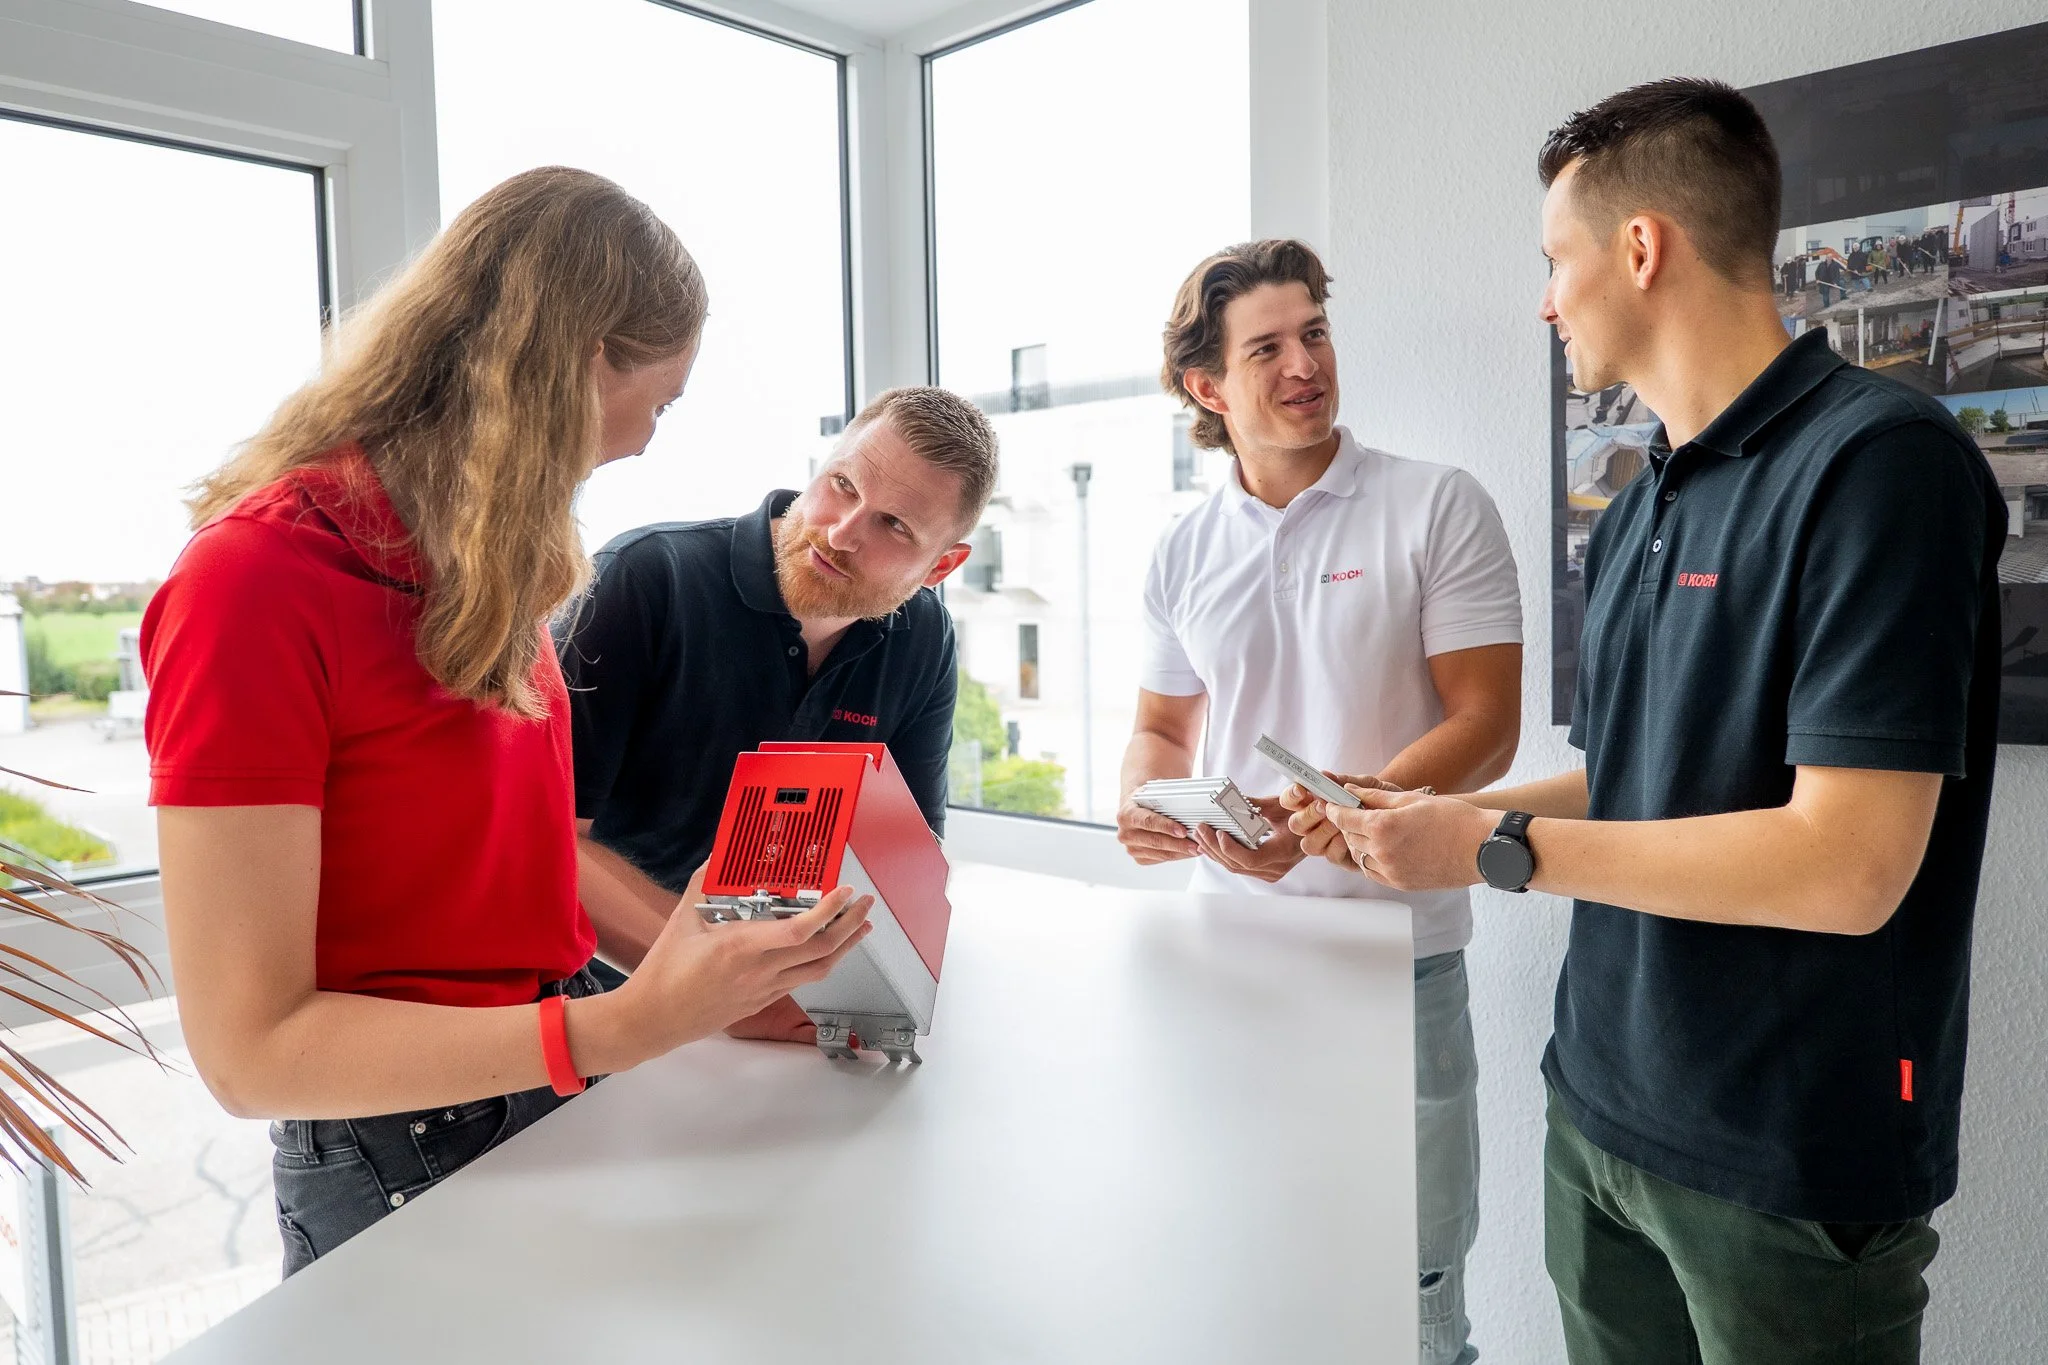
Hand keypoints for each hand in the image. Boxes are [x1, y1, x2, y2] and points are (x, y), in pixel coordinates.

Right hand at [607, 864, 872, 1062]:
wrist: (655, 1019)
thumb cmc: (665, 973)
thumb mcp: (682, 920)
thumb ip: (704, 884)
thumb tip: (720, 857)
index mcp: (740, 948)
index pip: (798, 932)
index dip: (829, 912)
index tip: (845, 892)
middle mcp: (759, 972)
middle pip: (822, 951)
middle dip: (850, 925)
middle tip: (864, 903)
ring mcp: (765, 990)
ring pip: (819, 969)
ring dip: (845, 946)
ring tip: (861, 925)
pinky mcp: (763, 1001)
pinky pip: (803, 979)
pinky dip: (822, 960)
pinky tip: (827, 948)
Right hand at [1117, 794, 1200, 865]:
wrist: (1135, 807)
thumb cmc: (1148, 799)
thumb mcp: (1154, 792)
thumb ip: (1168, 798)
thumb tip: (1191, 803)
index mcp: (1126, 814)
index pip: (1147, 821)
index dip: (1166, 827)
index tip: (1183, 831)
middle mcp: (1125, 833)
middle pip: (1155, 841)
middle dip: (1178, 844)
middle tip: (1195, 845)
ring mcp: (1131, 848)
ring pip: (1160, 853)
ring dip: (1180, 852)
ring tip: (1197, 849)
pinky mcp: (1139, 858)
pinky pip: (1160, 859)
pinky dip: (1176, 856)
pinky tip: (1187, 851)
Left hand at [1189, 796, 1304, 882]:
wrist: (1318, 829)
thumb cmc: (1304, 814)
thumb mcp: (1282, 805)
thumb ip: (1257, 804)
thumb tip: (1232, 800)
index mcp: (1284, 852)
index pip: (1251, 859)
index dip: (1231, 849)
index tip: (1219, 832)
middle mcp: (1277, 867)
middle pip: (1238, 864)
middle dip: (1215, 847)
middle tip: (1200, 829)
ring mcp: (1271, 872)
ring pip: (1235, 867)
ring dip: (1214, 852)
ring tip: (1199, 835)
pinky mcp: (1265, 871)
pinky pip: (1240, 866)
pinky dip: (1223, 855)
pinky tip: (1209, 845)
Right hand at [1278, 775, 1399, 872]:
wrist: (1405, 814)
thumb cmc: (1382, 796)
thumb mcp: (1366, 785)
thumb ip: (1345, 781)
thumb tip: (1325, 775)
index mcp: (1316, 803)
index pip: (1292, 801)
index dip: (1292, 796)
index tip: (1302, 789)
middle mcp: (1317, 824)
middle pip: (1296, 825)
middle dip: (1307, 815)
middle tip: (1323, 806)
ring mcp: (1328, 842)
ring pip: (1310, 845)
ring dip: (1323, 831)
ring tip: (1340, 822)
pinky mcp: (1343, 858)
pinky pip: (1332, 856)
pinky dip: (1340, 845)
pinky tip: (1351, 836)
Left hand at [1319, 786, 1497, 891]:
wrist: (1483, 847)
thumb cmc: (1453, 818)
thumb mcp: (1411, 799)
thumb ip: (1375, 797)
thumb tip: (1349, 791)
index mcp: (1382, 826)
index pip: (1343, 818)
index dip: (1334, 809)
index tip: (1332, 803)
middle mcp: (1382, 852)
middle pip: (1349, 837)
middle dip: (1349, 824)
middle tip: (1357, 813)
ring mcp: (1391, 871)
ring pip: (1360, 856)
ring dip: (1360, 843)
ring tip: (1375, 830)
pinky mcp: (1401, 884)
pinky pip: (1373, 872)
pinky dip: (1372, 860)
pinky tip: (1384, 848)